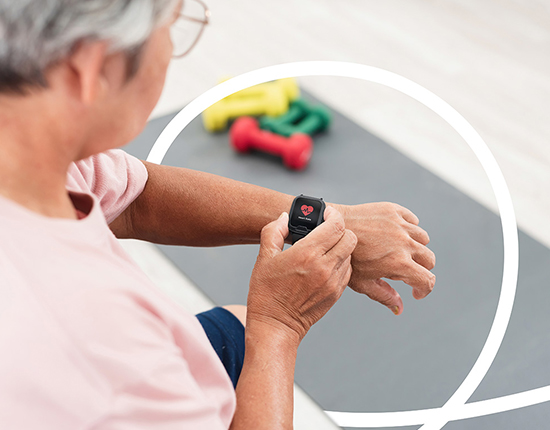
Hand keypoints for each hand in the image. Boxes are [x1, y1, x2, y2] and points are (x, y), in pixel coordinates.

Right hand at [247, 206, 356, 340]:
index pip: (336, 226)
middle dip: (340, 230)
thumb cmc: (266, 293)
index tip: (327, 213)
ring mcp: (333, 282)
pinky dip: (340, 263)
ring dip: (341, 247)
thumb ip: (274, 232)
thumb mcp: (264, 258)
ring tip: (324, 249)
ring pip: (350, 254)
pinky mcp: (337, 293)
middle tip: (327, 231)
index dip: (333, 215)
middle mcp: (324, 267)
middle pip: (350, 238)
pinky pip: (347, 271)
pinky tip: (325, 264)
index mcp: (307, 254)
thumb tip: (284, 218)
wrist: (275, 325)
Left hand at [335, 202, 435, 314]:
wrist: (333, 229)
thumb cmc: (345, 257)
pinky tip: (396, 234)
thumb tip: (399, 309)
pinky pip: (413, 220)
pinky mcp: (393, 210)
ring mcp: (400, 224)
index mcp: (399, 263)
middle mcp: (404, 243)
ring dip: (416, 247)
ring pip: (423, 239)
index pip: (427, 280)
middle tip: (407, 271)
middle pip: (429, 259)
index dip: (424, 290)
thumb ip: (384, 295)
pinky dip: (409, 228)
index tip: (415, 292)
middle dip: (422, 269)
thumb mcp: (362, 282)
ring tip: (399, 251)